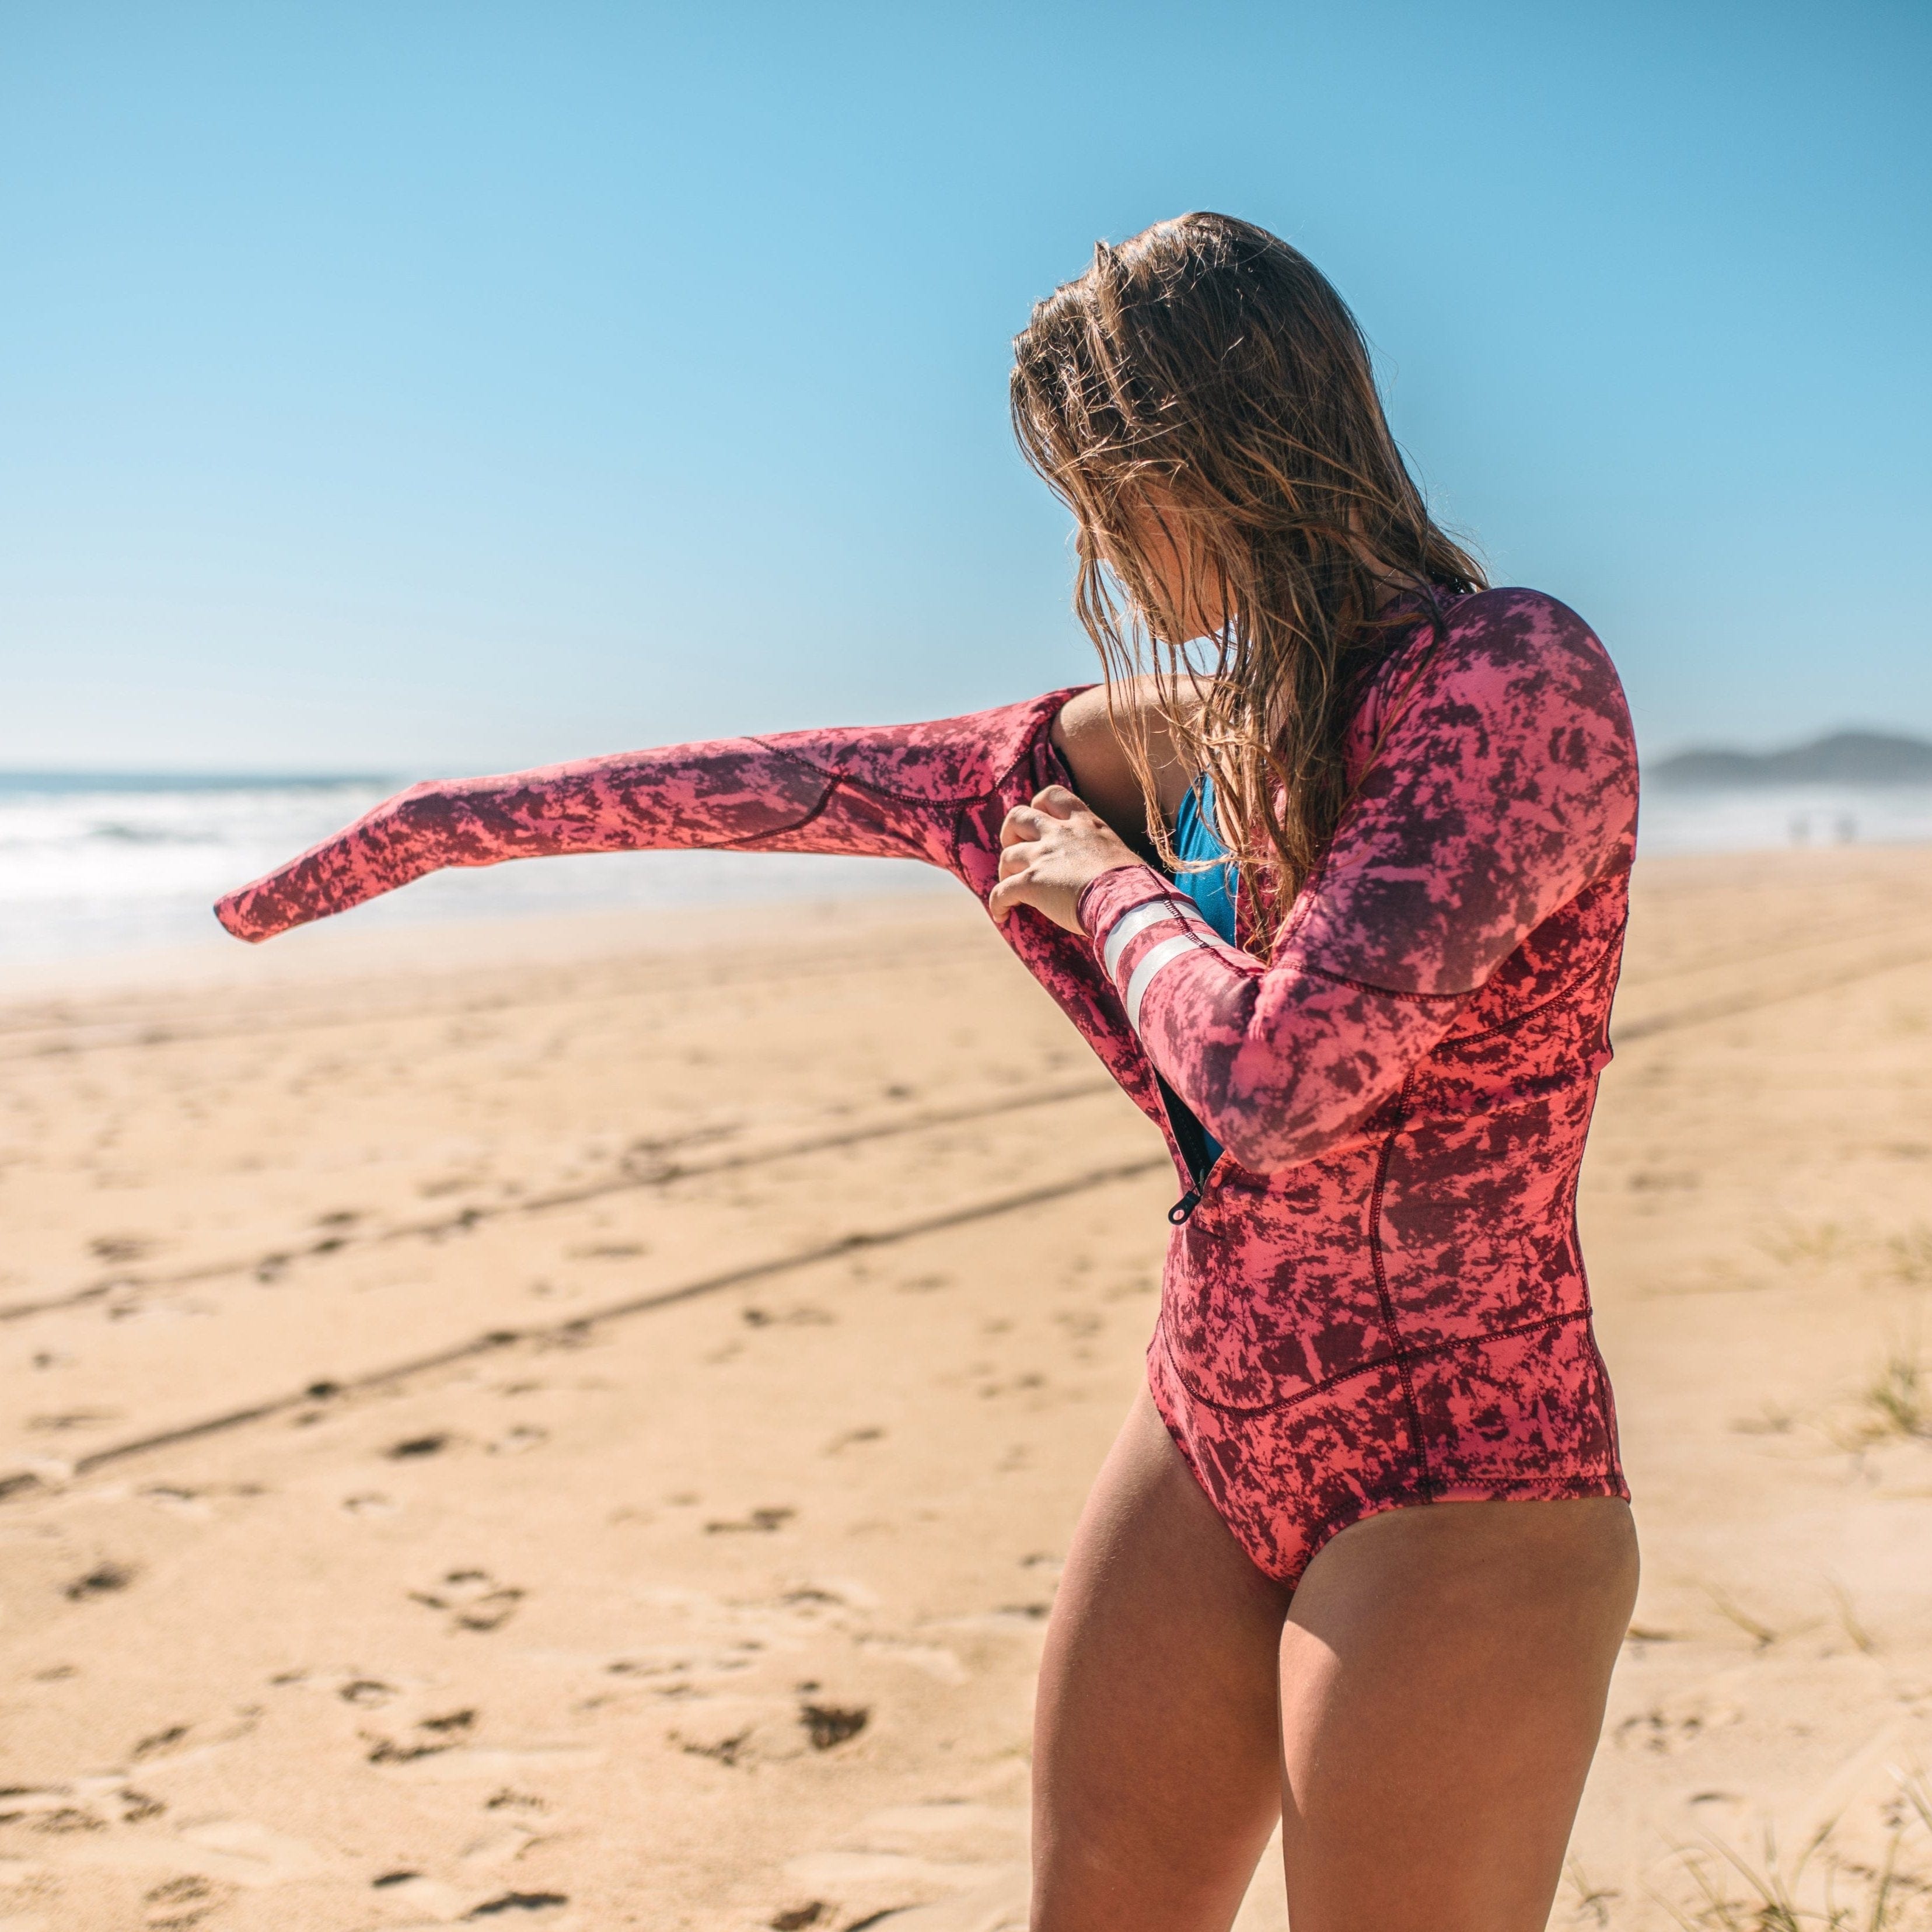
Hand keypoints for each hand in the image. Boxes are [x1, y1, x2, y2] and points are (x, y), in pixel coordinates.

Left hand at [988, 785, 1142, 932]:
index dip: (1038, 806)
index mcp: (1084, 823)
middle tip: (1017, 852)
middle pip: (1017, 817)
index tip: (1039, 821)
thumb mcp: (1119, 852)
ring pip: (1007, 855)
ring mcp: (1043, 856)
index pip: (1052, 796)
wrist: (1127, 900)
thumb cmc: (1134, 884)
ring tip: (1012, 889)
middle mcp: (1060, 834)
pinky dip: (997, 903)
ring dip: (1005, 872)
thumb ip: (1102, 851)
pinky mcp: (1032, 883)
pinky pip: (1002, 891)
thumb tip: (1107, 870)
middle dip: (1010, 833)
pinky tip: (1001, 914)